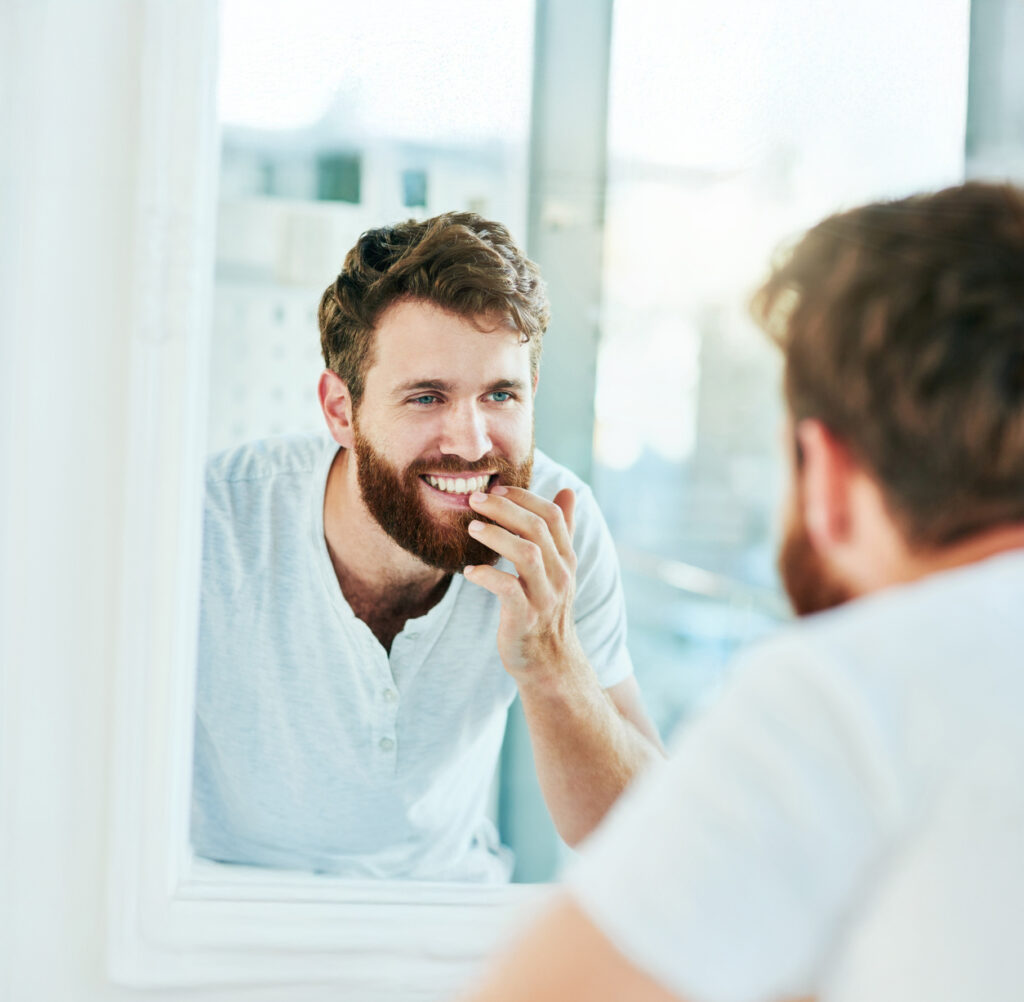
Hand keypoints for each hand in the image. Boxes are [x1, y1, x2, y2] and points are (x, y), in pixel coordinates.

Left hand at [464, 485, 584, 681]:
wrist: (549, 662)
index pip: (552, 515)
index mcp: (566, 559)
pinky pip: (508, 590)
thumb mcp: (559, 568)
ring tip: (471, 528)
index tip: (496, 489)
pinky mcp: (525, 618)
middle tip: (475, 500)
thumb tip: (569, 490)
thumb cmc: (546, 609)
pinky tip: (469, 571)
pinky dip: (487, 576)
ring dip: (496, 536)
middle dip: (504, 509)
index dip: (524, 497)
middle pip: (537, 528)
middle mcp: (560, 574)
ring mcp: (544, 597)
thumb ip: (562, 530)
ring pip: (526, 554)